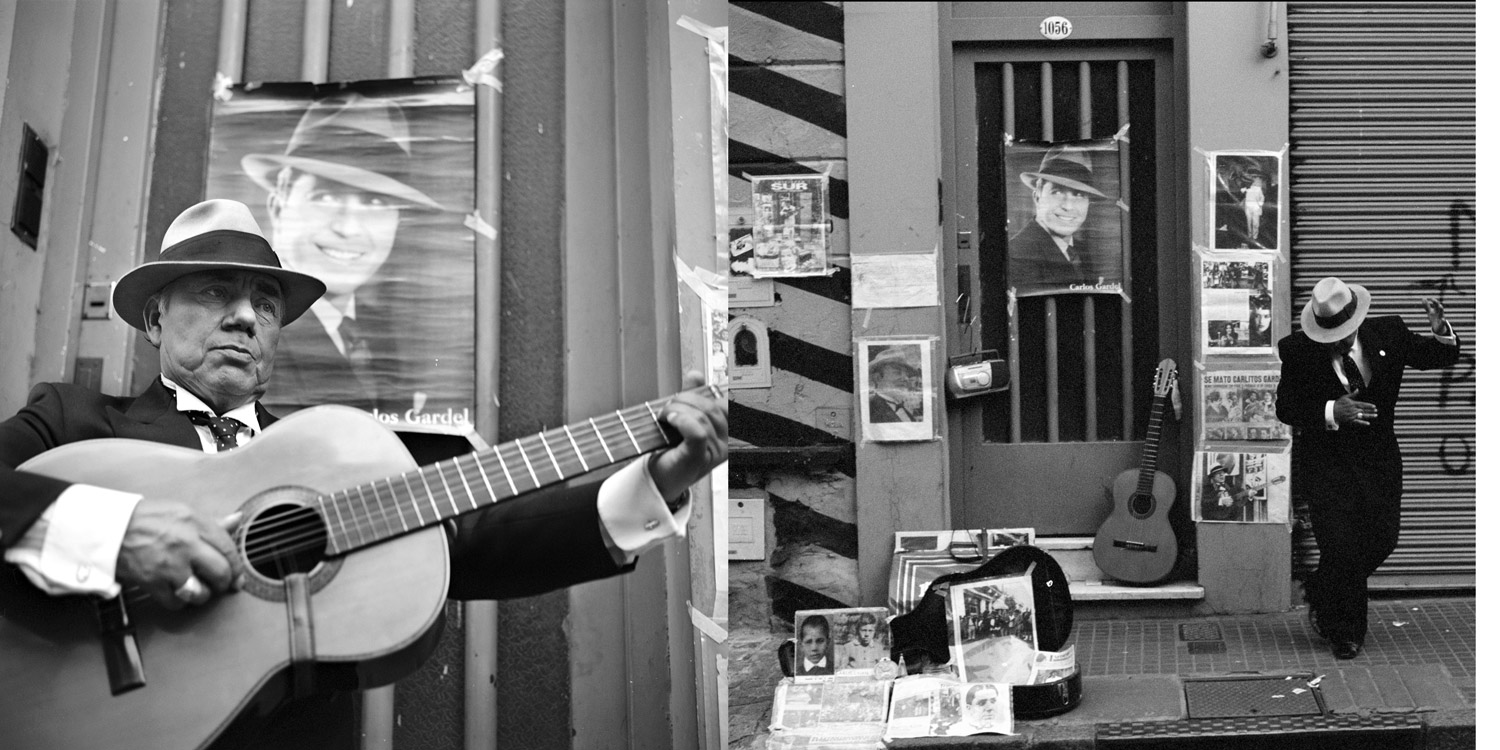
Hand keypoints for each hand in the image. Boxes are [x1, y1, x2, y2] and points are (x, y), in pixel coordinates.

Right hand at [116, 500, 242, 609]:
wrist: (107, 528)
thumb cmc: (143, 518)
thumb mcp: (180, 512)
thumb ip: (210, 521)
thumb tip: (236, 520)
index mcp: (195, 522)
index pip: (229, 547)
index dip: (237, 564)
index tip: (237, 574)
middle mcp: (186, 543)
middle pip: (221, 572)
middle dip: (225, 582)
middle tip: (221, 584)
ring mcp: (169, 564)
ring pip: (201, 592)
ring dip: (202, 595)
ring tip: (197, 588)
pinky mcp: (152, 582)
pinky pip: (176, 602)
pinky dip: (179, 601)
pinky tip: (176, 592)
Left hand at [647, 371, 727, 506]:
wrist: (657, 479)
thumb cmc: (670, 453)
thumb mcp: (683, 420)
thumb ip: (691, 398)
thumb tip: (696, 375)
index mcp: (726, 433)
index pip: (725, 403)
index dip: (706, 393)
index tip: (689, 394)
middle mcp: (725, 443)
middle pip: (712, 407)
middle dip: (685, 399)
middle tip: (668, 407)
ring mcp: (713, 453)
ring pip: (702, 417)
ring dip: (677, 409)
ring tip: (664, 416)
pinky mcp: (699, 458)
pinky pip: (697, 432)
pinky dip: (681, 420)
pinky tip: (670, 420)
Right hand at [1333, 390, 1377, 427]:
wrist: (1332, 412)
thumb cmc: (1338, 404)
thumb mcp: (1345, 397)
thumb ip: (1353, 394)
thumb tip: (1358, 389)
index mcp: (1353, 404)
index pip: (1363, 404)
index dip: (1369, 405)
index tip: (1374, 406)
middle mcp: (1354, 410)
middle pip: (1364, 410)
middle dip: (1371, 411)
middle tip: (1376, 411)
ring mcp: (1352, 415)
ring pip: (1363, 416)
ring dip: (1370, 416)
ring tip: (1375, 415)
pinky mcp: (1350, 420)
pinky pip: (1358, 422)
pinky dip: (1363, 423)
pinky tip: (1368, 423)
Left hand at [1422, 298, 1447, 334]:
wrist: (1438, 327)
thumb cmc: (1434, 317)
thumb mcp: (1429, 311)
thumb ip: (1426, 305)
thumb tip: (1423, 298)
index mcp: (1436, 310)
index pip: (1435, 305)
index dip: (1434, 301)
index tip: (1431, 298)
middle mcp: (1439, 313)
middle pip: (1439, 308)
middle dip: (1438, 304)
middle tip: (1435, 301)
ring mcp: (1441, 318)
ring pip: (1442, 314)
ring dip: (1441, 310)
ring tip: (1440, 306)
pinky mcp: (1441, 324)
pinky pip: (1443, 323)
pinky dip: (1443, 321)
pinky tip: (1443, 319)